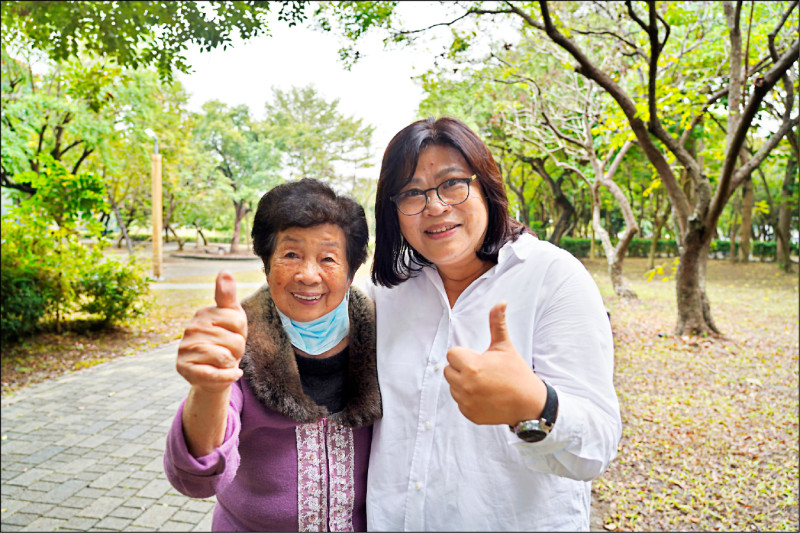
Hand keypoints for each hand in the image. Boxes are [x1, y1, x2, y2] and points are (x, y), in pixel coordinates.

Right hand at [176, 270, 247, 393]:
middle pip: (234, 341)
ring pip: (225, 357)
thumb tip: (224, 271)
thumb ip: (227, 295)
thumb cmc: (226, 340)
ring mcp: (185, 349)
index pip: (238, 320)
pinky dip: (228, 376)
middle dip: (238, 349)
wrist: (215, 370)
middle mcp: (191, 329)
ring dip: (232, 363)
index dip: (242, 331)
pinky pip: (214, 374)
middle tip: (229, 351)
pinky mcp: (184, 368)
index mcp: (203, 313)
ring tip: (224, 361)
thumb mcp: (232, 316)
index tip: (234, 333)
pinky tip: (232, 374)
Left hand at [444, 301, 545, 425]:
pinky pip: (459, 402)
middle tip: (482, 371)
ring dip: (463, 384)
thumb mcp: (505, 347)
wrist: (529, 403)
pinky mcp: (469, 414)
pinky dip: (468, 400)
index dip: (465, 355)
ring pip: (453, 386)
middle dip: (462, 369)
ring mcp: (466, 402)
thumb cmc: (516, 372)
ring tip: (484, 384)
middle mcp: (465, 385)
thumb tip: (501, 302)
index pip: (451, 354)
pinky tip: (485, 397)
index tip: (480, 359)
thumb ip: (497, 323)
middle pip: (448, 370)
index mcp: (472, 366)